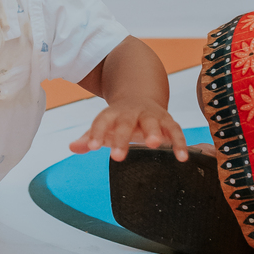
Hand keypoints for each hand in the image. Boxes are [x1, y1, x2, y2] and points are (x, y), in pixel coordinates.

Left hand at [70, 98, 189, 162]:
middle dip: (122, 138)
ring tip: (153, 144)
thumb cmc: (120, 119)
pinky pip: (175, 130)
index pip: (102, 121)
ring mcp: (151, 115)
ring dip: (153, 131)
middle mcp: (132, 113)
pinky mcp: (168, 121)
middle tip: (117, 156)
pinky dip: (179, 143)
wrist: (141, 96)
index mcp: (113, 113)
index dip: (96, 133)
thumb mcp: (104, 126)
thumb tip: (72, 147)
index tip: (91, 147)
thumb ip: (89, 137)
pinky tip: (181, 157)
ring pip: (153, 121)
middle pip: (126, 123)